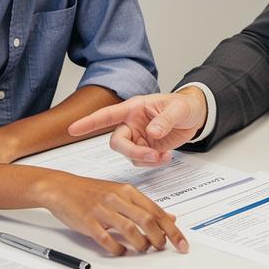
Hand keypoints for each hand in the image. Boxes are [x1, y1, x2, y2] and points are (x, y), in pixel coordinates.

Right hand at [36, 170, 188, 255]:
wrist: (61, 187)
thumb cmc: (91, 191)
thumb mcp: (121, 193)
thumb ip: (144, 206)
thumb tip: (170, 218)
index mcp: (128, 191)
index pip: (157, 212)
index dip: (173, 230)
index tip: (182, 244)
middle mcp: (118, 199)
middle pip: (147, 221)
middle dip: (160, 239)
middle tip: (162, 248)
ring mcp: (102, 210)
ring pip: (130, 230)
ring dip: (141, 244)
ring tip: (143, 250)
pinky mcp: (88, 221)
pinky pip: (106, 239)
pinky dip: (117, 248)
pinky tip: (120, 251)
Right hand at [67, 88, 207, 165]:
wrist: (196, 116)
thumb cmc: (184, 105)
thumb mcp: (178, 109)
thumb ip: (165, 120)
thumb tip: (152, 132)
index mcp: (134, 108)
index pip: (107, 115)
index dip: (89, 122)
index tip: (73, 129)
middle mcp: (132, 124)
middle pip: (118, 142)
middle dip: (133, 151)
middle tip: (152, 154)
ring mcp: (138, 137)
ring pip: (130, 155)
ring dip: (145, 159)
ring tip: (163, 155)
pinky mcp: (146, 148)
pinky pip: (142, 161)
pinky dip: (153, 163)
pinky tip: (166, 156)